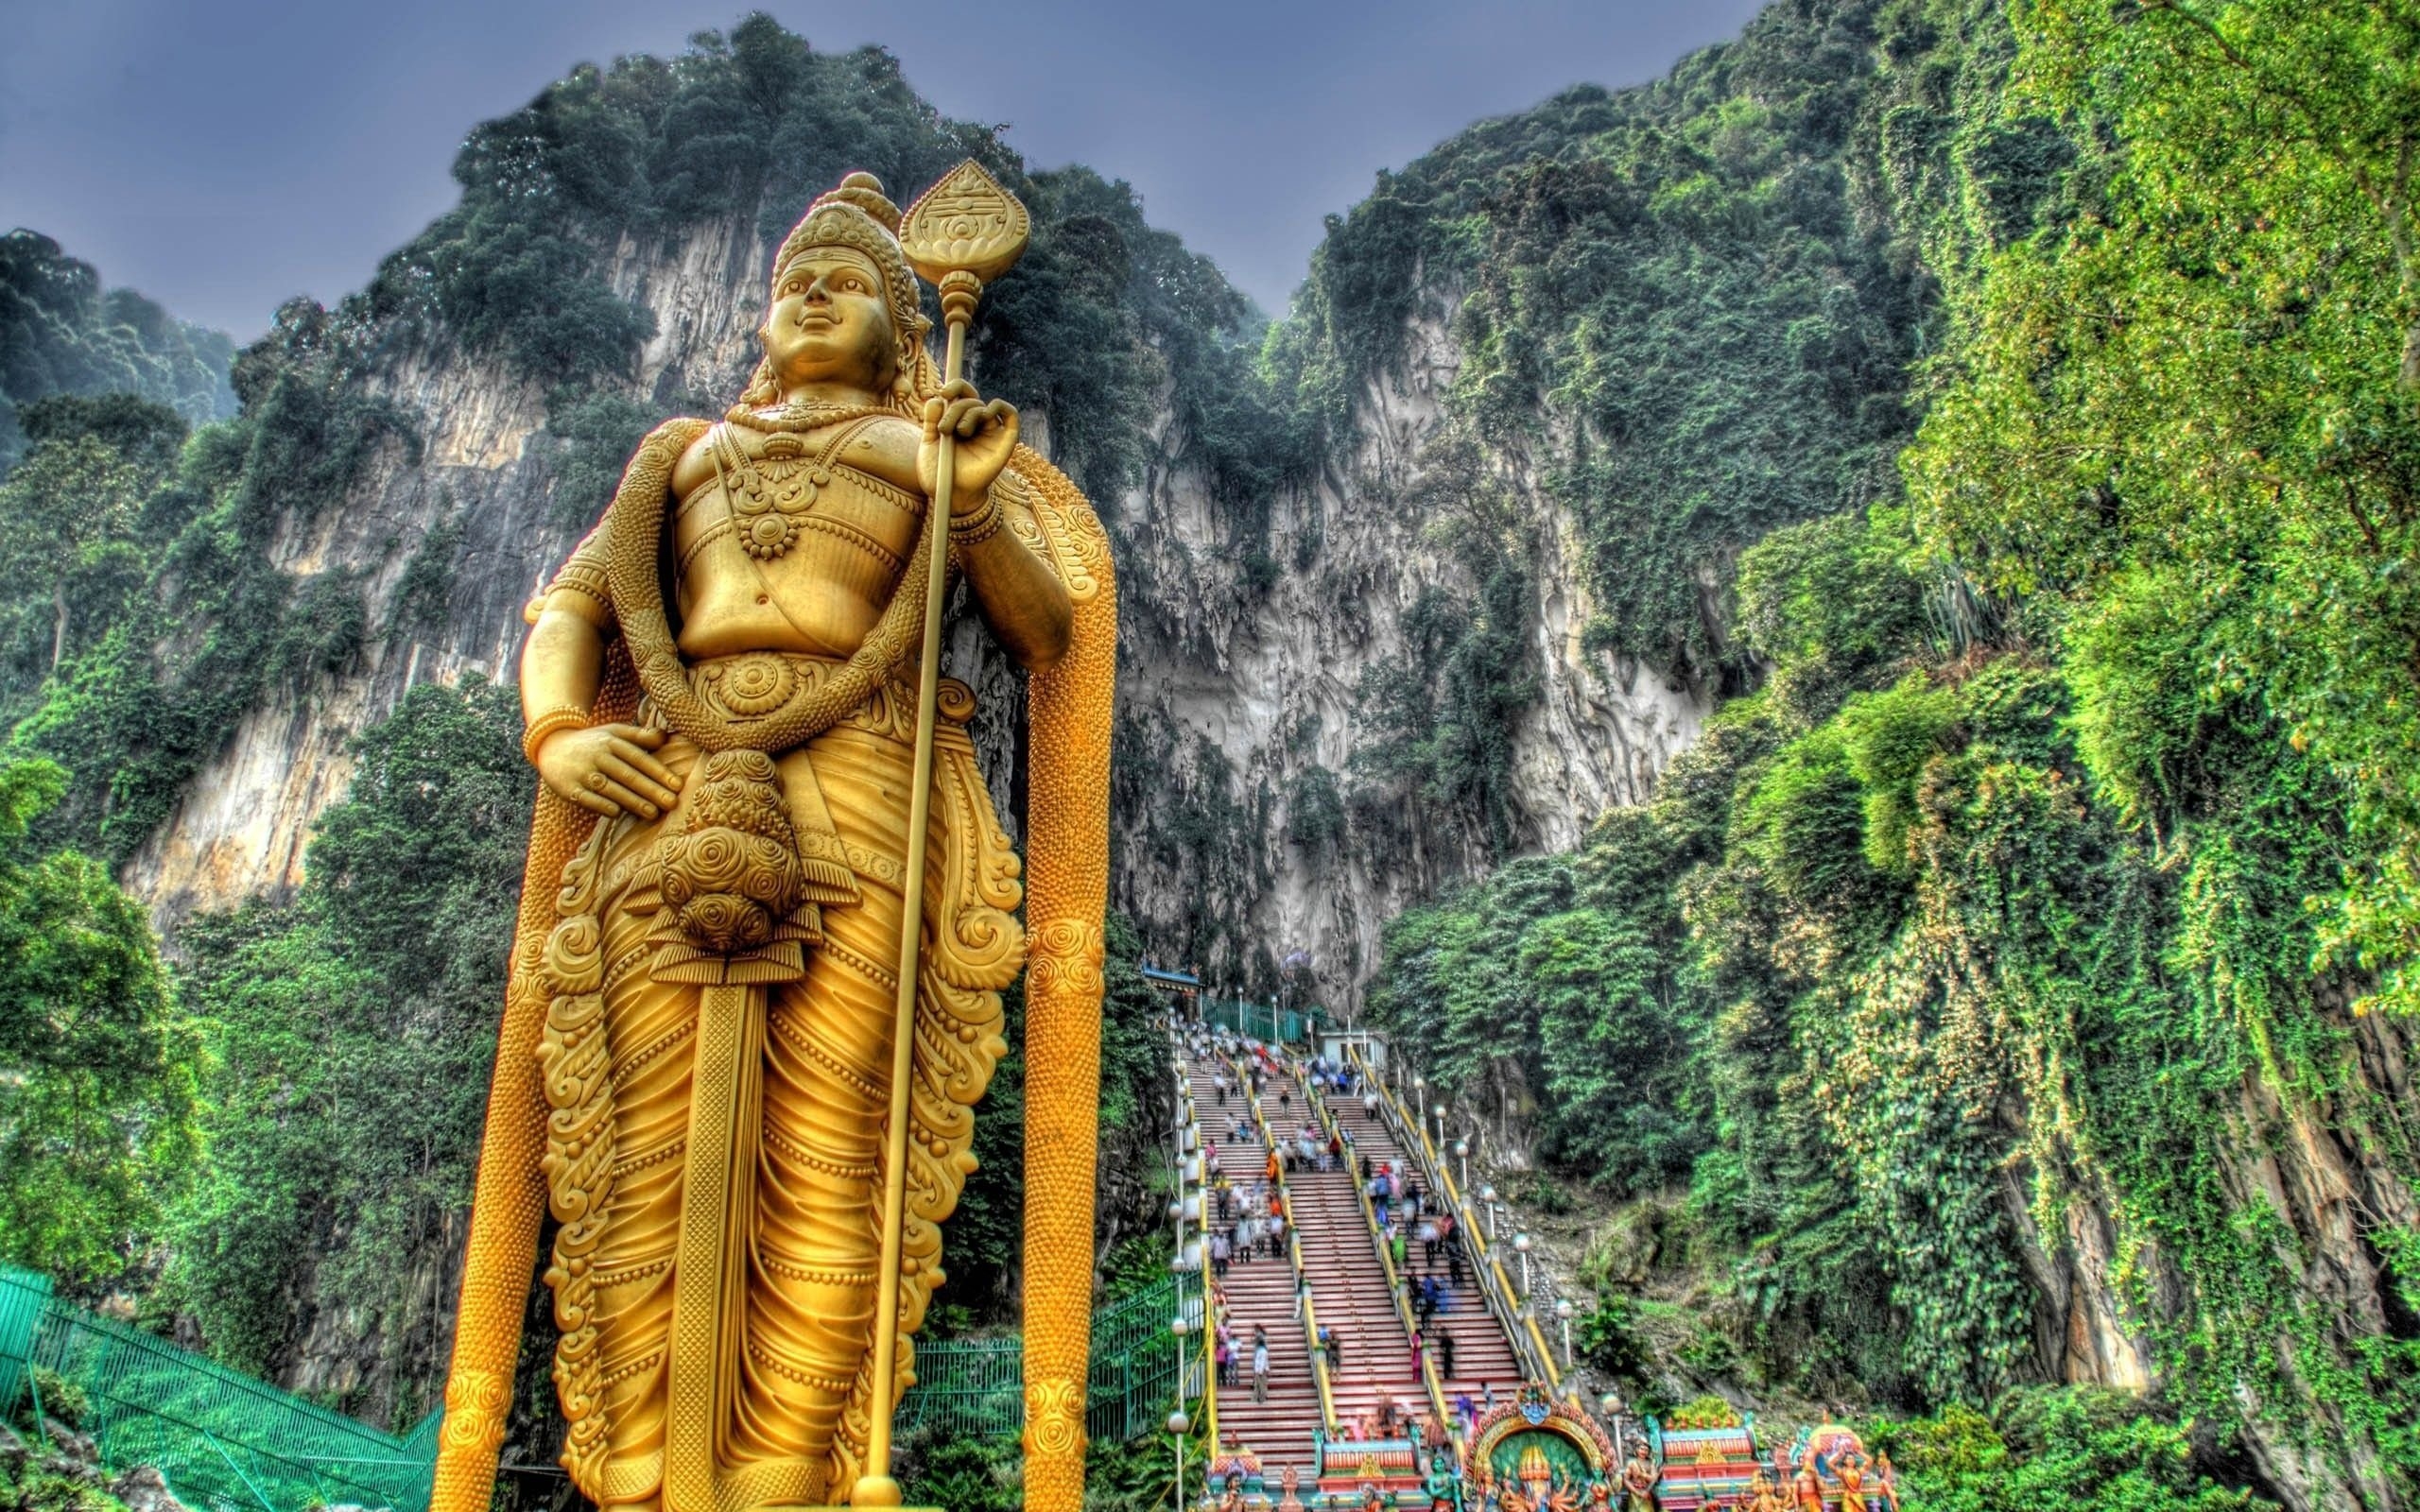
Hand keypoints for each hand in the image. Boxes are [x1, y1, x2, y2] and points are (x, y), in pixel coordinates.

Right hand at [535, 723, 680, 819]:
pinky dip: (601, 805)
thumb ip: (639, 736)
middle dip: (651, 790)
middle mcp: (597, 755)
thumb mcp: (614, 733)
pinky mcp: (567, 787)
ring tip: (653, 813)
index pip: (639, 758)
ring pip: (610, 788)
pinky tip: (617, 813)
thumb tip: (665, 737)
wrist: (551, 747)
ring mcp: (582, 772)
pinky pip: (586, 798)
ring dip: (632, 801)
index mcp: (612, 741)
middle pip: (628, 774)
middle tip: (672, 803)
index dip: (658, 771)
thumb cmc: (593, 743)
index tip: (677, 785)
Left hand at [918, 378, 1017, 515]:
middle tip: (944, 428)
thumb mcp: (928, 443)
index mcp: (958, 420)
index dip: (955, 387)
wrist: (951, 495)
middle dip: (954, 409)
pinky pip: (1011, 414)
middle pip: (970, 400)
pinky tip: (986, 414)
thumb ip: (931, 420)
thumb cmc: (939, 472)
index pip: (961, 394)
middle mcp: (976, 424)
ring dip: (968, 413)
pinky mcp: (1005, 440)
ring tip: (958, 433)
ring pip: (983, 407)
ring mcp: (991, 431)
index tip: (942, 392)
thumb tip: (935, 399)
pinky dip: (1000, 406)